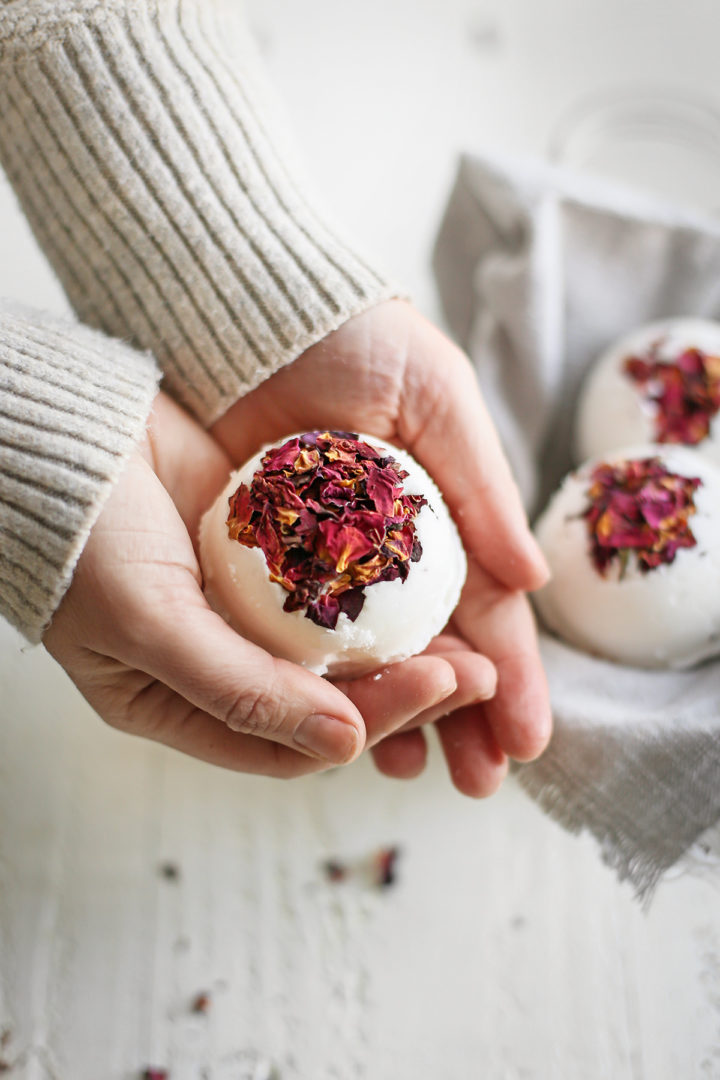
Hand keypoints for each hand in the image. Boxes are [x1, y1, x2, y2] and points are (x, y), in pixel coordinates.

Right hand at [44, 392, 488, 776]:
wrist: (53, 439)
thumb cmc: (79, 542)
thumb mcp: (149, 626)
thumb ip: (242, 691)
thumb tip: (347, 745)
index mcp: (184, 704)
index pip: (296, 739)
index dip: (373, 721)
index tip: (440, 686)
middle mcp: (221, 663)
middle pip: (329, 697)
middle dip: (407, 690)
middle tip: (480, 672)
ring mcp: (245, 608)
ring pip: (340, 646)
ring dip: (403, 644)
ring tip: (472, 637)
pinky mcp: (263, 552)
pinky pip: (331, 582)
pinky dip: (376, 588)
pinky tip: (426, 578)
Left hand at [212, 300, 552, 794]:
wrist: (247, 305)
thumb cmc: (354, 332)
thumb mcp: (435, 396)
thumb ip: (480, 484)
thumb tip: (534, 579)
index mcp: (442, 513)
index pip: (486, 609)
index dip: (510, 675)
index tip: (526, 740)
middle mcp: (389, 548)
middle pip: (434, 647)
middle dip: (461, 716)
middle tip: (477, 781)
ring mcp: (324, 560)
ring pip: (370, 657)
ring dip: (396, 713)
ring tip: (411, 769)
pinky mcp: (261, 557)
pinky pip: (297, 636)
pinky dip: (320, 683)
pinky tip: (336, 724)